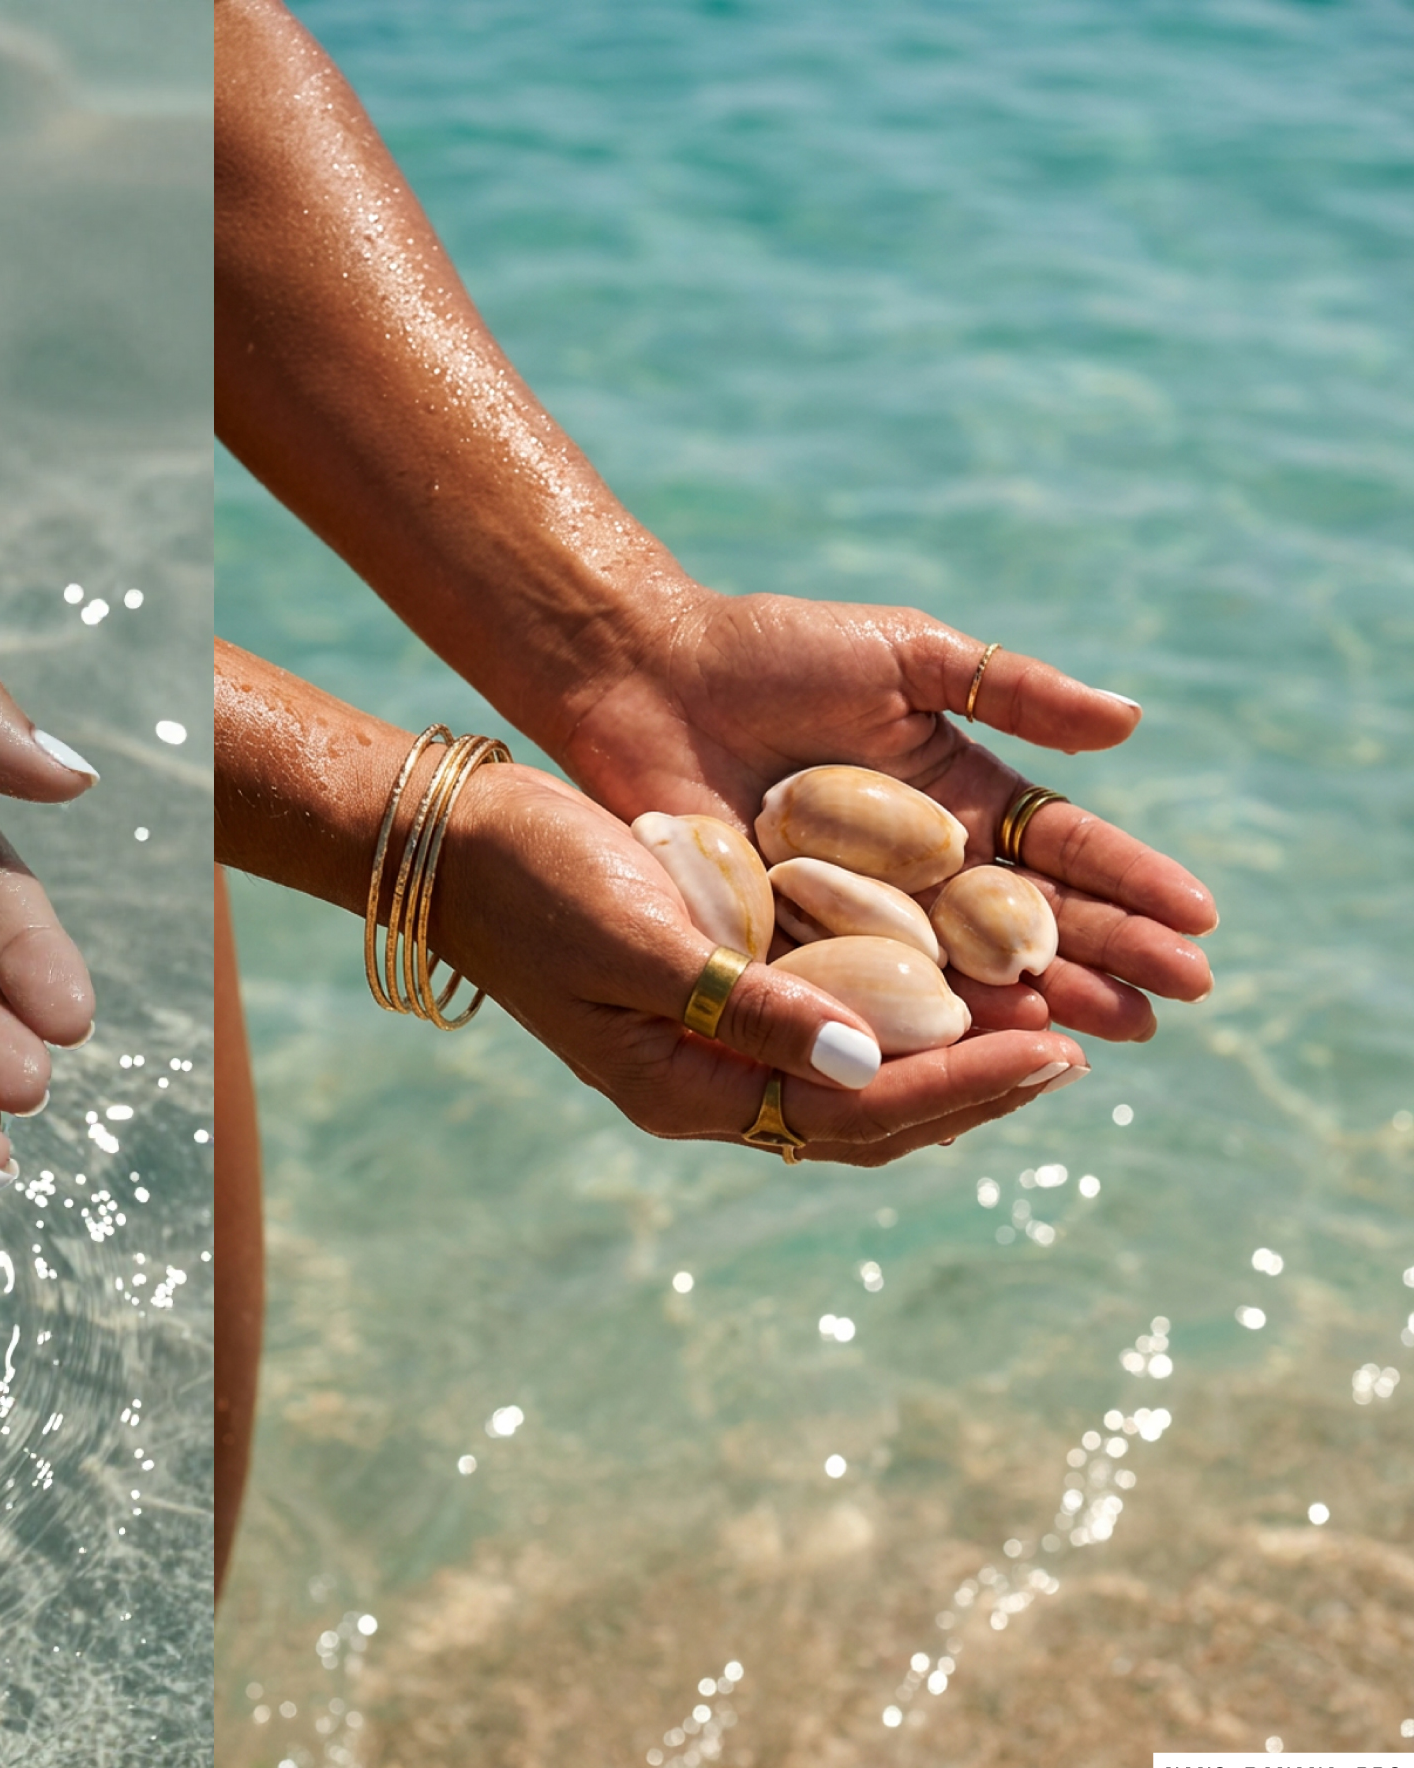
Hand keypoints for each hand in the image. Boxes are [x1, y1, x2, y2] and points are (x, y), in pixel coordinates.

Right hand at [428, 761, 1092, 1164]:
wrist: (457, 839)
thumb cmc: (536, 884)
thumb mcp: (644, 942)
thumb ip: (751, 1006)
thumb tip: (863, 1065)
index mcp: (686, 1090)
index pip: (855, 1116)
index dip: (965, 1086)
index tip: (1061, 1051)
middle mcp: (707, 1077)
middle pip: (870, 1110)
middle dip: (977, 1081)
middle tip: (1084, 1044)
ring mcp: (709, 1034)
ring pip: (857, 1065)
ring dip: (950, 1046)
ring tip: (1046, 1014)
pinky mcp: (713, 980)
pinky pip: (829, 1010)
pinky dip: (900, 997)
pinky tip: (955, 966)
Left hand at [545, 584, 1215, 1041]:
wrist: (644, 678)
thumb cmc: (768, 652)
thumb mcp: (904, 656)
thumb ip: (1011, 688)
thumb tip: (1133, 722)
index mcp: (956, 796)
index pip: (1062, 850)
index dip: (1130, 884)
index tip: (1199, 920)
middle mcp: (918, 865)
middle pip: (1030, 923)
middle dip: (1107, 956)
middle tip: (1178, 998)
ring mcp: (858, 910)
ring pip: (964, 969)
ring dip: (1041, 999)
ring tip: (1114, 1029)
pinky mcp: (790, 942)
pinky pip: (867, 987)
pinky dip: (929, 1015)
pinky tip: (988, 1040)